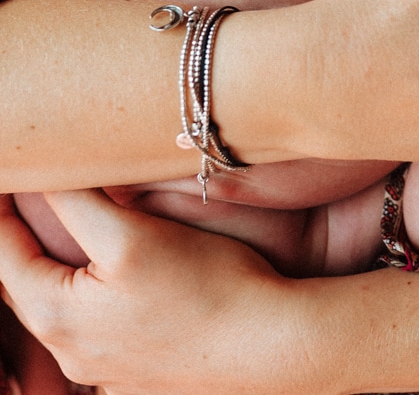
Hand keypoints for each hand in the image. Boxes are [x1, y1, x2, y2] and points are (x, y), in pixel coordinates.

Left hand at [0, 191, 294, 394]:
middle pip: (25, 285)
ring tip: (60, 230)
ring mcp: (103, 371)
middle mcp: (71, 351)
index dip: (0, 207)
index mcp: (57, 315)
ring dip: (52, 270)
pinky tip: (109, 279)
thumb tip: (43, 175)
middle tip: (24, 196)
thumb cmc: (204, 285)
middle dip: (20, 239)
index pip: (3, 253)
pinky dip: (87, 298)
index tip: (9, 168)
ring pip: (60, 309)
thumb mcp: (130, 234)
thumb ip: (77, 203)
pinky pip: (94, 330)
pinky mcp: (135, 375)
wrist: (267, 345)